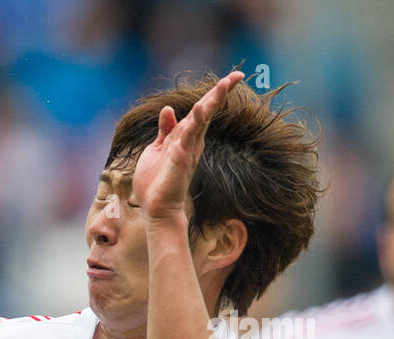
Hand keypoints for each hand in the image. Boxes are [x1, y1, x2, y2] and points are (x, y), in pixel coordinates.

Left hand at [132, 70, 244, 221]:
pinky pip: (188, 137)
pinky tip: (200, 108)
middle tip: (237, 75)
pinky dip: (194, 122)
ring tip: (225, 84)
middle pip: (207, 111)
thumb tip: (168, 108)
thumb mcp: (156, 149)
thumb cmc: (156, 181)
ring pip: (202, 120)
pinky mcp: (181, 158)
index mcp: (184, 137)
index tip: (230, 78)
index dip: (212, 94)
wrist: (156, 208)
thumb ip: (164, 130)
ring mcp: (188, 149)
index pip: (200, 111)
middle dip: (220, 93)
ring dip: (212, 102)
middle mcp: (191, 141)